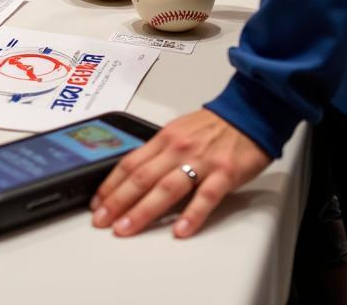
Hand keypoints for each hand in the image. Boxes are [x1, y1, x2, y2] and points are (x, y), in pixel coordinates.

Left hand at [91, 109, 271, 237]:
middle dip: (118, 201)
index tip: (97, 203)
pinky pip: (206, 197)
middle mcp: (178, 149)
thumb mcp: (178, 131)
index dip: (110, 185)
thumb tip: (133, 175)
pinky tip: (179, 230)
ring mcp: (201, 162)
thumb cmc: (213, 127)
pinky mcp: (225, 173)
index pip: (130, 163)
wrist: (249, 115)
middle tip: (102, 221)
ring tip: (126, 228)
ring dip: (143, 211)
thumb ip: (158, 152)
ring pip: (167, 188)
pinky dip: (192, 215)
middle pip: (142, 177)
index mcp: (164, 139)